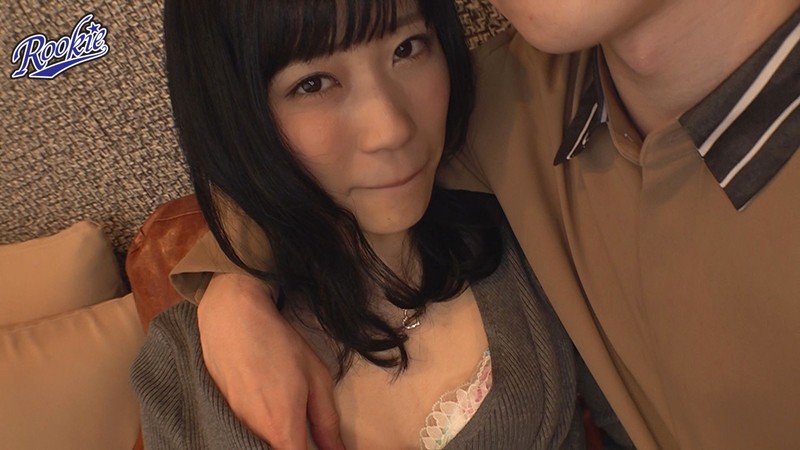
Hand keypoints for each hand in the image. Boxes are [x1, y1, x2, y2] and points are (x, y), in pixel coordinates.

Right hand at [198, 273, 344, 449]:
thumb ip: (327, 422)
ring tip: (287, 414)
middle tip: (307, 434)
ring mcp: (234, 425)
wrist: (232, 318)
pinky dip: (260, 430)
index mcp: (282, 428)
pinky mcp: (222, 415)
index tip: (321, 448)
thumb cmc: (279, 344)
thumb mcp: (316, 378)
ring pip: (260, 445)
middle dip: (294, 447)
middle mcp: (254, 434)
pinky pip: (244, 434)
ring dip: (276, 439)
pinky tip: (267, 406)